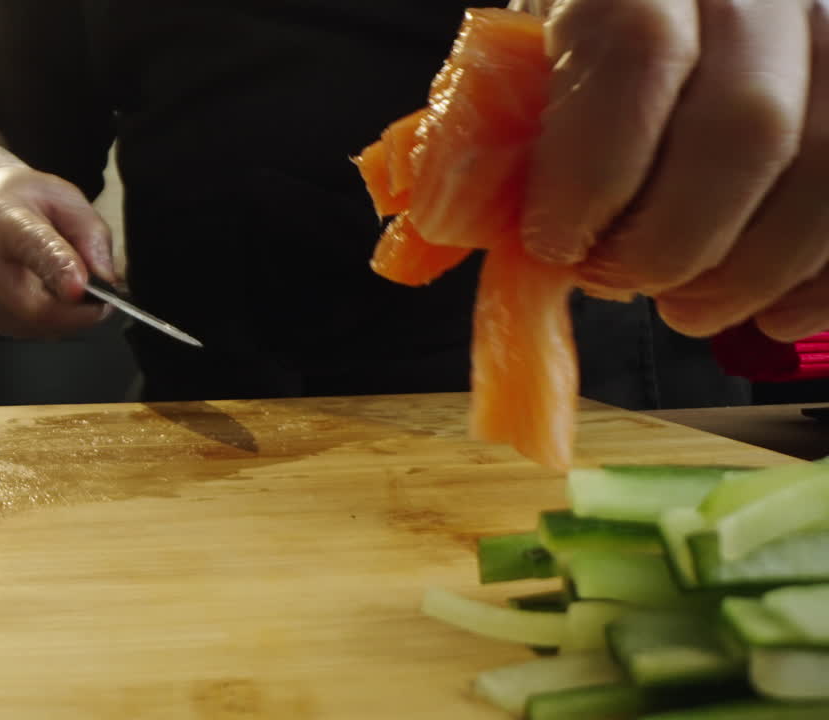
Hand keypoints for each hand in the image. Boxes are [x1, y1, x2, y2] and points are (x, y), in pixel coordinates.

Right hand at [0, 147, 114, 337]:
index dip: (59, 270)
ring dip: (69, 318)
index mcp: (1, 219)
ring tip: (78, 291)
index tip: (81, 287)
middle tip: (104, 300)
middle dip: (78, 312)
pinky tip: (57, 298)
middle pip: (32, 307)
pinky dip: (55, 322)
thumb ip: (90, 234)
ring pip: (35, 327)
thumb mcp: (65, 198)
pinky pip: (31, 331)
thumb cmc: (20, 201)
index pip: (32, 249)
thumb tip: (104, 278)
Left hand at [515, 0, 828, 341]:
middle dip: (672, 240)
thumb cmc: (591, 40)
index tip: (555, 242)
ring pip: (826, 166)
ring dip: (748, 271)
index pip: (635, 49)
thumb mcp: (528, 60)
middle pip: (746, 124)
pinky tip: (769, 315)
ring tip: (685, 308)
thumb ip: (494, 133)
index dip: (593, 168)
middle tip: (619, 283)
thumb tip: (445, 236)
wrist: (679, 3)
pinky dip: (820, 280)